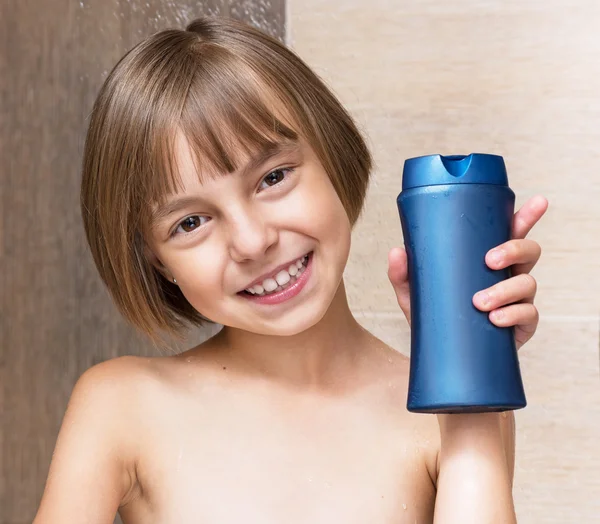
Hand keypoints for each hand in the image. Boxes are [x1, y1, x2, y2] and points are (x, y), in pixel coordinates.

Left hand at [388, 195, 547, 349]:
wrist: (442, 352)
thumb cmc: (434, 313)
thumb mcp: (414, 291)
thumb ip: (404, 272)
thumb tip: (397, 252)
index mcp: (488, 257)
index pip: (511, 231)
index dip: (526, 216)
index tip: (537, 202)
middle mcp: (508, 274)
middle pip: (529, 250)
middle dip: (514, 249)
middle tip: (490, 260)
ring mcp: (518, 299)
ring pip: (528, 283)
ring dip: (505, 290)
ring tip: (479, 302)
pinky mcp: (522, 324)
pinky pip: (529, 314)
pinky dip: (513, 315)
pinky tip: (495, 319)